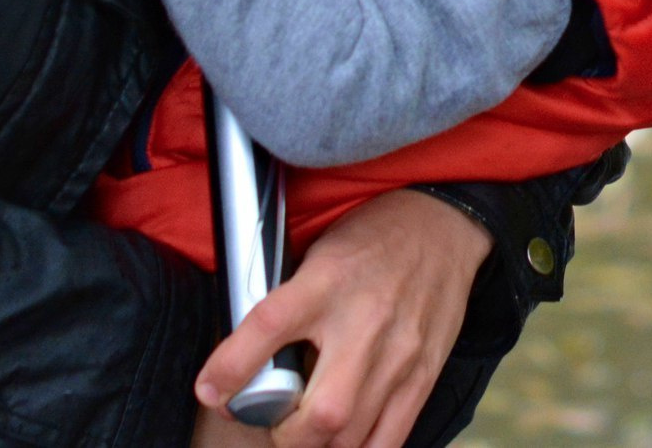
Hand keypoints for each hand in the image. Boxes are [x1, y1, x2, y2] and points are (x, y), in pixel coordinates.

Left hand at [197, 189, 491, 447]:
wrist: (442, 225)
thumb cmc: (370, 239)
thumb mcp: (318, 253)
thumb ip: (285, 302)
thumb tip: (243, 356)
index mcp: (326, 281)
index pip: (268, 325)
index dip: (230, 367)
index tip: (209, 391)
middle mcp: (363, 322)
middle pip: (321, 412)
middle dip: (284, 435)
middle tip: (271, 421)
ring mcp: (399, 355)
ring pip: (351, 434)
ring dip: (318, 445)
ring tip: (304, 431)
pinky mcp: (423, 374)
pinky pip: (391, 437)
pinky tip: (341, 439)